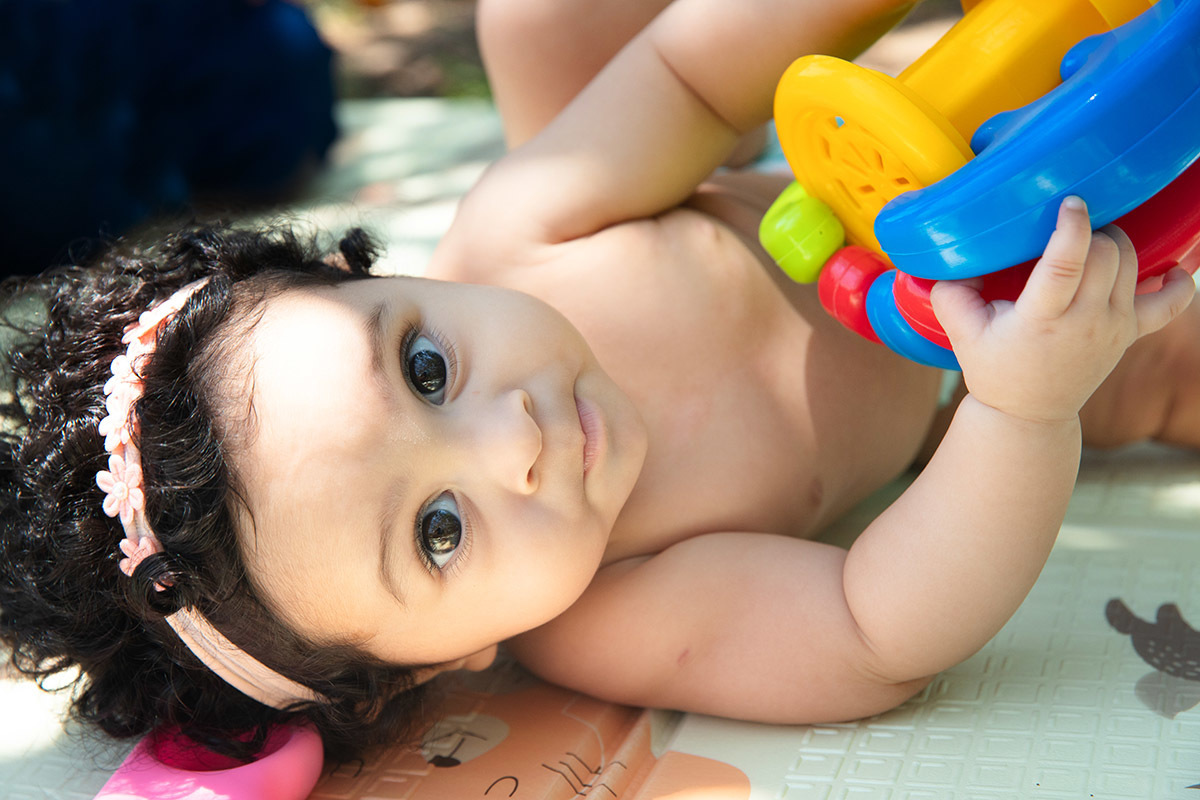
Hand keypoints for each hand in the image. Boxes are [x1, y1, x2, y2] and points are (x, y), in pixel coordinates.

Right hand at [930, 197, 1195, 423]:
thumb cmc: (994, 368)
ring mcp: (1114, 328)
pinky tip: (1172, 267)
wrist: (1028, 414)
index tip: (1071, 202)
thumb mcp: (962, 333)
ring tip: (1092, 241)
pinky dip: (1179, 282)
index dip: (1073, 227)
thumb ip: (951, 293)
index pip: (1068, 264)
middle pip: (1108, 254)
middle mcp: (1086, 322)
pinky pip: (1172, 304)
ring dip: (1115, 243)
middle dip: (1093, 231)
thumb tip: (953, 254)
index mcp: (1043, 319)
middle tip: (1070, 227)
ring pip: (1132, 264)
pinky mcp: (1131, 333)